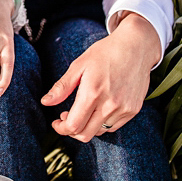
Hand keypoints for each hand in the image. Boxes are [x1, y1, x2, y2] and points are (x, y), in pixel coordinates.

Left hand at [41, 12, 160, 142]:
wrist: (136, 46)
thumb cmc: (105, 52)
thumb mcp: (79, 65)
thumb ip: (62, 87)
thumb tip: (45, 102)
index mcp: (92, 92)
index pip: (73, 125)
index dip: (61, 128)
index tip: (56, 122)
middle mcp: (110, 104)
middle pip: (85, 134)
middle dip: (71, 130)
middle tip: (66, 117)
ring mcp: (124, 109)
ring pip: (99, 132)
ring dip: (87, 126)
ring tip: (83, 110)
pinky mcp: (133, 110)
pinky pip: (113, 126)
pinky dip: (102, 123)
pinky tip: (98, 109)